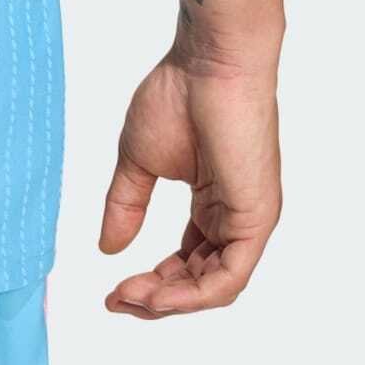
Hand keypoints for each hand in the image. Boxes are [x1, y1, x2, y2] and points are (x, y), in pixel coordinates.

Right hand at [99, 48, 282, 315]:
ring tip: (133, 299)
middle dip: (157, 298)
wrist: (209, 63)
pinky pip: (229, 278)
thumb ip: (126, 205)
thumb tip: (108, 248)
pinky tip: (160, 295)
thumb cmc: (178, 95)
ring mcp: (249, 221)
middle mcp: (234, 218)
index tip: (113, 288)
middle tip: (118, 300)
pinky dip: (194, 294)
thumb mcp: (139, 161)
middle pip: (198, 280)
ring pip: (213, 287)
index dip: (151, 282)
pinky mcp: (257, 220)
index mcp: (213, 204)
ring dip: (171, 301)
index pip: (187, 261)